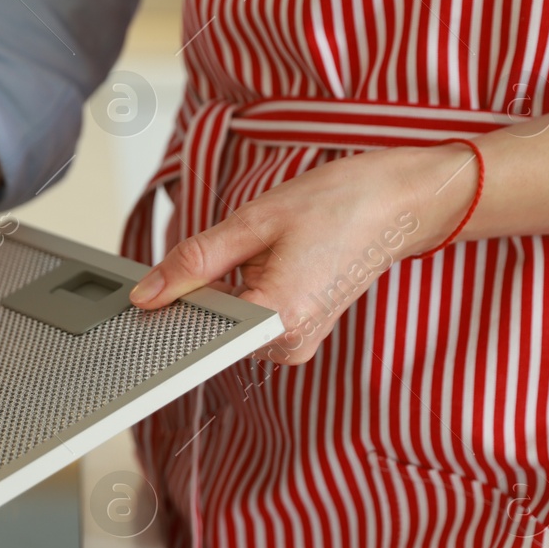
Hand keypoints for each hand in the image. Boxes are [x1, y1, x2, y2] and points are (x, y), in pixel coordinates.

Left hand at [127, 143, 477, 362]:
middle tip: (240, 245)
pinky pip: (251, 319)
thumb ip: (195, 262)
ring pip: (229, 322)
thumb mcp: (255, 221)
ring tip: (268, 251)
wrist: (400, 203)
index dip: (175, 298)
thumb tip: (148, 294)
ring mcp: (297, 344)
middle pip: (212, 326)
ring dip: (228, 287)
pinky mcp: (300, 335)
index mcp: (278, 319)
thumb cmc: (340, 204)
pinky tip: (271, 262)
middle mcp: (289, 344)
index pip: (196, 326)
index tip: (170, 275)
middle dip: (205, 287)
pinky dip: (246, 291)